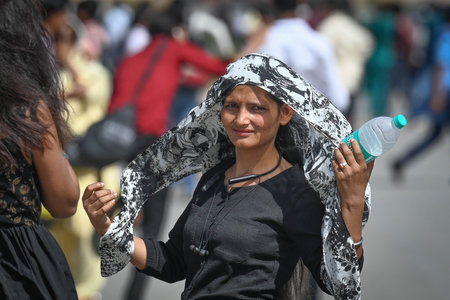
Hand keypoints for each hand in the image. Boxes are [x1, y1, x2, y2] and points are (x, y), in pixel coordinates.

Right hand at [82, 182, 116, 235]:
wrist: (99, 223)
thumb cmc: (99, 208)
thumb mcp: (96, 200)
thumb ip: (98, 192)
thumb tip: (101, 185)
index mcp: (85, 199)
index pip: (88, 189)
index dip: (96, 185)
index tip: (103, 184)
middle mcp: (86, 205)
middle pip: (97, 194)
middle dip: (106, 192)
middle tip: (113, 192)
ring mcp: (90, 211)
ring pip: (101, 200)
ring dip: (110, 197)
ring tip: (115, 195)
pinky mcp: (96, 216)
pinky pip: (104, 208)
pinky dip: (110, 204)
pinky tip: (113, 201)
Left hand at [332, 139, 373, 256]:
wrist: (353, 198)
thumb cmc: (361, 185)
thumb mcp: (367, 175)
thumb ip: (369, 165)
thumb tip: (372, 155)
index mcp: (363, 168)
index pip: (359, 153)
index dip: (355, 145)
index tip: (352, 139)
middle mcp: (355, 169)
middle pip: (348, 154)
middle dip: (344, 146)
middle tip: (341, 143)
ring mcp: (346, 173)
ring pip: (340, 158)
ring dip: (337, 152)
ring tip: (336, 148)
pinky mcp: (339, 177)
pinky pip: (335, 166)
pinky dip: (333, 161)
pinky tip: (333, 158)